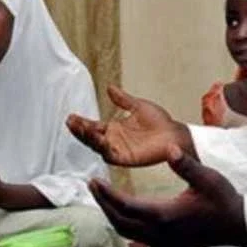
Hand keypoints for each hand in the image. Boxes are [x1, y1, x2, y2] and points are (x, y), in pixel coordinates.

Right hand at [66, 84, 190, 166]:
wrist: (175, 133)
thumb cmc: (160, 121)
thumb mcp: (138, 106)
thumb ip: (123, 99)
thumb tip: (110, 87)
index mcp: (114, 129)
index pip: (92, 126)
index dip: (81, 122)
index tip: (71, 116)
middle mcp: (113, 140)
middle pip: (90, 137)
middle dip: (80, 130)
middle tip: (71, 121)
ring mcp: (119, 150)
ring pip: (97, 146)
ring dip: (88, 138)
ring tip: (80, 128)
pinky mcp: (126, 158)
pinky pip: (111, 155)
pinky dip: (104, 149)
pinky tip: (99, 140)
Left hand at [89, 146, 246, 246]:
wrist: (240, 227)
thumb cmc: (225, 200)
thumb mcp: (208, 178)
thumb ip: (186, 165)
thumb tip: (170, 148)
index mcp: (165, 215)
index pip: (126, 206)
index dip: (106, 194)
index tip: (93, 180)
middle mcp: (160, 232)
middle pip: (120, 221)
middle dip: (103, 203)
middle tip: (91, 185)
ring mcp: (163, 241)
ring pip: (127, 232)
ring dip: (111, 215)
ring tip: (102, 197)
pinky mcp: (168, 244)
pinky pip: (137, 238)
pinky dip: (124, 225)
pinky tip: (122, 213)